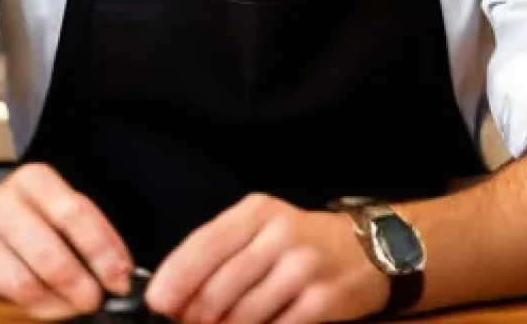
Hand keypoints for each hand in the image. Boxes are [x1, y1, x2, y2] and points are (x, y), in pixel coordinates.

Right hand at [0, 162, 133, 319]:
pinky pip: (17, 290)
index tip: (122, 273)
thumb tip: (122, 266)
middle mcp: (11, 199)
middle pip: (54, 242)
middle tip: (103, 295)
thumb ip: (86, 232)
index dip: (103, 247)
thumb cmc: (20, 218)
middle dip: (86, 275)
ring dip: (66, 296)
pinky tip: (58, 306)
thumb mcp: (52, 209)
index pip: (77, 212)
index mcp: (38, 180)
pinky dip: (44, 304)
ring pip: (34, 271)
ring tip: (83, 304)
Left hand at [144, 193, 389, 323]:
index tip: (156, 303)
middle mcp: (278, 235)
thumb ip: (221, 252)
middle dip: (195, 315)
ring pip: (243, 314)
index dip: (176, 278)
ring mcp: (302, 269)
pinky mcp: (322, 302)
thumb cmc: (301, 240)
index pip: (204, 244)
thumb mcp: (261, 228)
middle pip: (220, 286)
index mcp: (256, 212)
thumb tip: (177, 293)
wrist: (369, 247)